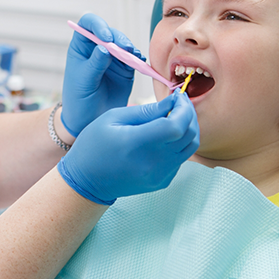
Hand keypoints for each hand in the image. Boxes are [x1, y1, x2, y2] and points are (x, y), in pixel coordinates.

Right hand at [57, 91, 199, 204]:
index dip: (183, 108)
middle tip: (179, 102)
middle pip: (189, 135)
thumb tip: (173, 101)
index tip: (177, 97)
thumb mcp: (114, 118)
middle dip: (189, 113)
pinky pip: (182, 157)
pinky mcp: (163, 181)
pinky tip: (166, 134)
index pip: (176, 126)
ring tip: (175, 115)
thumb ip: (147, 110)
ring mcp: (160, 175)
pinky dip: (180, 142)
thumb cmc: (95, 145)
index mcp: (137, 144)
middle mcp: (153, 163)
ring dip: (188, 127)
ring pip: (191, 146)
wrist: (87, 182)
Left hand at [61, 13, 144, 136]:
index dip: (98, 25)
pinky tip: (140, 62)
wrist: (89, 120)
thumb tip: (104, 48)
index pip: (88, 25)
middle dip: (119, 39)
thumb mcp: (83, 81)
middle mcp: (97, 48)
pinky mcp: (125, 69)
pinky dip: (138, 58)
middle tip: (126, 49)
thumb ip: (94, 64)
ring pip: (124, 44)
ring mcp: (112, 58)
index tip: (106, 38)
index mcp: (81, 47)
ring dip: (130, 48)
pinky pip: (134, 58)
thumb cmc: (78, 100)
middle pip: (111, 33)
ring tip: (134, 57)